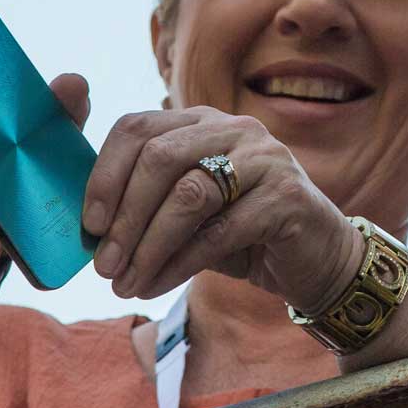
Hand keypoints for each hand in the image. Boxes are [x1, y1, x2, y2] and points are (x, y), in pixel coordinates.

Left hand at [82, 107, 364, 312]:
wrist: (317, 260)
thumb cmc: (243, 235)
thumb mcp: (189, 214)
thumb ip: (149, 207)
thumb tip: (92, 232)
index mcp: (201, 121)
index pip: (138, 127)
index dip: (105, 175)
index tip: (89, 225)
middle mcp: (234, 129)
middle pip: (159, 157)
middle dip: (125, 217)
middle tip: (105, 266)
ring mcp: (265, 158)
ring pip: (189, 194)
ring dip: (149, 246)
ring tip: (127, 284)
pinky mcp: (287, 197)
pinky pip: (220, 231)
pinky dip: (181, 263)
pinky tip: (158, 285)